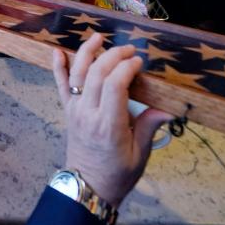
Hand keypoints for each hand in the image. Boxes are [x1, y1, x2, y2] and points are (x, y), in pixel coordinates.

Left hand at [51, 33, 171, 207]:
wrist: (88, 187)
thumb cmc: (117, 174)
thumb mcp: (140, 154)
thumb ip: (149, 127)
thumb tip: (167, 108)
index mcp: (109, 126)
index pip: (114, 85)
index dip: (126, 68)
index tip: (139, 62)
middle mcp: (88, 115)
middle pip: (96, 74)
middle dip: (113, 56)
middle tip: (129, 50)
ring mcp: (75, 111)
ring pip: (77, 75)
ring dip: (86, 53)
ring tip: (98, 37)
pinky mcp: (68, 112)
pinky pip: (60, 86)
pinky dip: (57, 68)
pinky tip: (56, 51)